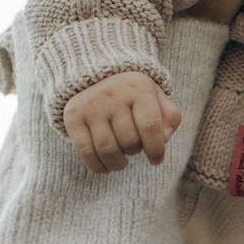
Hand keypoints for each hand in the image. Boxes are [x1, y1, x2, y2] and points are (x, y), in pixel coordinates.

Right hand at [64, 71, 183, 173]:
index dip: (156, 149)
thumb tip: (163, 139)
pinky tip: (106, 168)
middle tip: (133, 147)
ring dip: (118, 164)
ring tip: (121, 163)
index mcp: (138, 88)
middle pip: (129, 141)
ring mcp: (91, 106)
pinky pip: (85, 152)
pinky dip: (97, 167)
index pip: (150, 126)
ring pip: (107, 150)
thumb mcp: (156, 98)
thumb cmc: (134, 95)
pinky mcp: (73, 117)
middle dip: (135, 151)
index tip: (156, 160)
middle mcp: (113, 94)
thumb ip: (170, 117)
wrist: (96, 75)